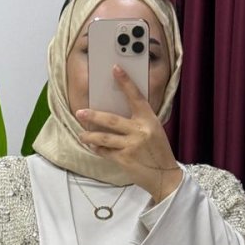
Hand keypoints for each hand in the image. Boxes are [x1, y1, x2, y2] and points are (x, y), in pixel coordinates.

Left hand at [75, 65, 183, 202]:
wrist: (165, 176)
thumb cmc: (159, 152)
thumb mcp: (154, 131)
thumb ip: (139, 122)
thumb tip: (116, 115)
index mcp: (149, 120)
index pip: (136, 97)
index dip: (125, 82)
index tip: (115, 68)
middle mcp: (140, 131)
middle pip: (111, 120)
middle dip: (93, 116)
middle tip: (80, 112)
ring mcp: (131, 146)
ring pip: (104, 138)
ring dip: (90, 136)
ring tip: (81, 135)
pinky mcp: (124, 159)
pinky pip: (106, 152)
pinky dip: (98, 149)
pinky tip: (93, 147)